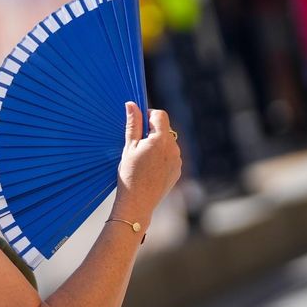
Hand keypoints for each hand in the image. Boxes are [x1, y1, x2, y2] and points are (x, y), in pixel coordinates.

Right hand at [112, 102, 181, 224]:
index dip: (148, 115)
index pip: (160, 115)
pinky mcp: (177, 170)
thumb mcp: (128, 147)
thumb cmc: (129, 174)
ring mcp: (177, 160)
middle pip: (164, 129)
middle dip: (152, 131)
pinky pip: (171, 156)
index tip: (138, 124)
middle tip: (136, 144)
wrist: (137, 203)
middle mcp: (173, 148)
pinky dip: (161, 157)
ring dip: (157, 144)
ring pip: (168, 143)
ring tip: (142, 159)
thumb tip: (132, 104)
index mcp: (160, 140)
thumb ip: (133, 124)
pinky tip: (149, 168)